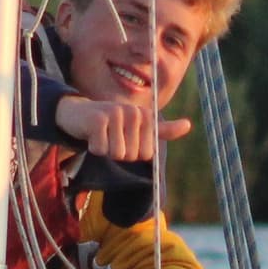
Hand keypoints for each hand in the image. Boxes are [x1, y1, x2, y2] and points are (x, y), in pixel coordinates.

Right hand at [45, 95, 191, 162]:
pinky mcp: (98, 119)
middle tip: (111, 137)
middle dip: (118, 152)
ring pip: (116, 154)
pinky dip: (93, 147)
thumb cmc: (113, 123)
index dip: (133, 153)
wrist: (80, 113)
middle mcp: (134, 112)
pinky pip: (100, 149)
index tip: (125, 139)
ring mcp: (116, 113)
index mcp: (147, 116)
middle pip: (131, 155)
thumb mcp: (140, 126)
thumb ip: (163, 130)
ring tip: (103, 135)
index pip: (147, 154)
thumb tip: (188, 125)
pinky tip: (91, 134)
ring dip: (106, 150)